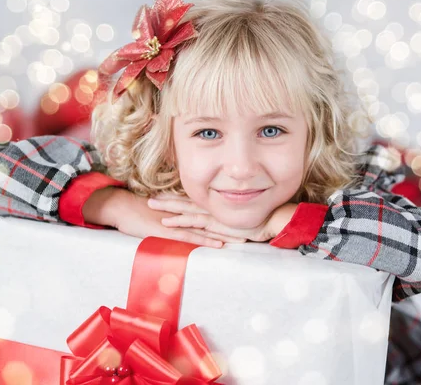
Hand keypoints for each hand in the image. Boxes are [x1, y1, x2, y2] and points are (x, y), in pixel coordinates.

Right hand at [83, 187, 246, 247]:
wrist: (120, 207)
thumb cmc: (138, 212)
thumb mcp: (161, 215)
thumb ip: (176, 219)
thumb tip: (187, 224)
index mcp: (185, 210)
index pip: (211, 214)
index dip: (228, 218)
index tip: (247, 221)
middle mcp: (185, 214)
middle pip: (214, 220)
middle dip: (234, 226)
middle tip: (256, 230)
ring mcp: (177, 222)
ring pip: (207, 229)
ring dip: (226, 234)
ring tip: (245, 240)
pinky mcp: (168, 231)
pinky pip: (190, 237)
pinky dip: (205, 240)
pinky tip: (218, 244)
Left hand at [148, 194, 296, 242]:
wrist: (270, 221)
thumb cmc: (259, 220)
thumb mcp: (240, 219)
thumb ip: (229, 220)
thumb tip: (223, 224)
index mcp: (217, 206)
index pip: (193, 200)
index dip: (178, 198)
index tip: (164, 195)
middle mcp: (212, 208)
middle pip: (185, 202)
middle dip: (167, 200)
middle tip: (150, 198)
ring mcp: (213, 216)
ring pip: (185, 210)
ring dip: (167, 208)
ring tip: (151, 205)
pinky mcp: (215, 225)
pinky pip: (193, 223)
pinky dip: (178, 222)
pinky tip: (166, 223)